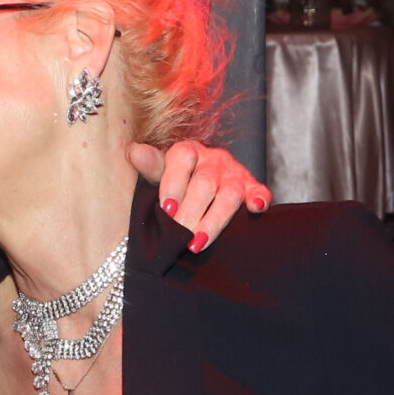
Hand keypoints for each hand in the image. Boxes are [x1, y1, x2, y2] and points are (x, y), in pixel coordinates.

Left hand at [128, 139, 269, 250]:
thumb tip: (133, 151)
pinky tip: (256, 209)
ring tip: (198, 243)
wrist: (204, 176)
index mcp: (188, 151)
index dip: (173, 185)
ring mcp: (234, 173)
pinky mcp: (251, 186)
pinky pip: (259, 191)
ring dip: (214, 220)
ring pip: (229, 194)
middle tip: (179, 237)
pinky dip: (260, 198)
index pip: (181, 160)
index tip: (166, 209)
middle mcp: (213, 159)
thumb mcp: (161, 170)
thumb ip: (151, 166)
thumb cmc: (178, 178)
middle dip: (191, 213)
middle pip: (204, 184)